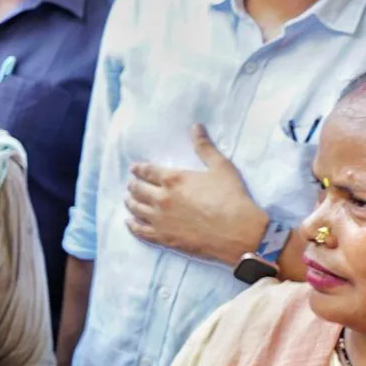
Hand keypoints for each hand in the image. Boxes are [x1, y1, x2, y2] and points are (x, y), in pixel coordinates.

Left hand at [125, 124, 268, 264]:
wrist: (238, 231)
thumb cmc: (231, 198)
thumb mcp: (221, 167)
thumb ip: (205, 147)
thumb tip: (195, 127)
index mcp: (173, 179)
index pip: (148, 171)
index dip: (139, 169)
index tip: (134, 168)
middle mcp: (162, 199)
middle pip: (138, 190)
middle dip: (133, 186)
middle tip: (130, 185)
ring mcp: (161, 220)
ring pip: (137, 210)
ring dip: (130, 203)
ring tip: (128, 200)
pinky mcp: (164, 239)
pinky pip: (141, 231)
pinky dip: (132, 226)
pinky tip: (130, 223)